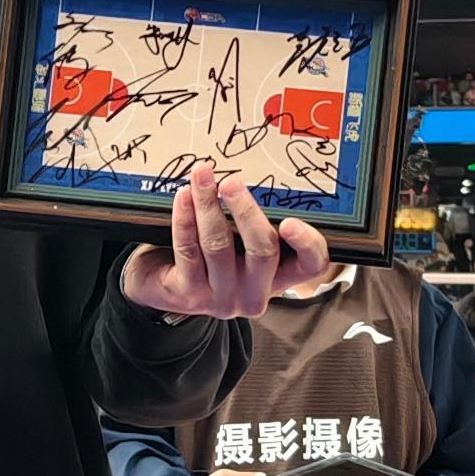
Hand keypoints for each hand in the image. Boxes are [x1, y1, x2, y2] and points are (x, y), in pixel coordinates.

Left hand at [121, 171, 334, 320]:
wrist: (163, 285)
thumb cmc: (209, 255)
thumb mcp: (240, 242)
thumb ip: (253, 222)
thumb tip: (248, 181)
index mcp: (279, 278)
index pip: (311, 265)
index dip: (307, 244)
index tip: (290, 221)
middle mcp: (254, 294)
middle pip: (263, 252)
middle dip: (246, 211)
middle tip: (231, 182)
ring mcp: (222, 299)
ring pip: (219, 246)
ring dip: (208, 203)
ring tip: (202, 176)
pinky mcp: (190, 295)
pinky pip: (188, 250)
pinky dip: (185, 217)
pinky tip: (184, 196)